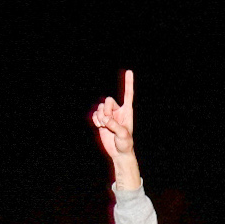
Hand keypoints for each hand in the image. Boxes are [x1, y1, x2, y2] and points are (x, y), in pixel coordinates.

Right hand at [90, 70, 138, 184]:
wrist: (119, 153)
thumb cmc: (125, 144)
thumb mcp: (123, 135)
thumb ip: (114, 125)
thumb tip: (105, 119)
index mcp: (127, 111)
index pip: (128, 94)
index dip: (128, 83)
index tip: (129, 71)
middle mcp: (118, 111)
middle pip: (108, 100)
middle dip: (105, 111)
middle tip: (108, 122)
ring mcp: (109, 115)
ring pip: (99, 107)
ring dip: (99, 117)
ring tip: (104, 126)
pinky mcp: (101, 121)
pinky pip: (94, 114)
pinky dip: (95, 119)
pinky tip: (99, 126)